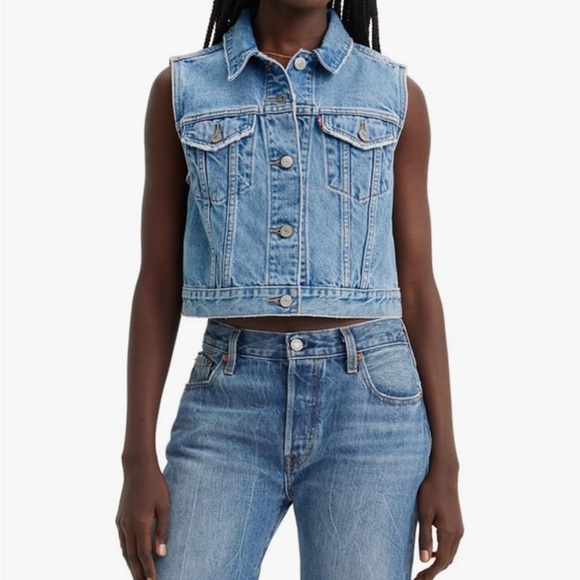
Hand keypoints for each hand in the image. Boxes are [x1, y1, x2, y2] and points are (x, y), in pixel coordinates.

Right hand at [115, 462, 169, 579]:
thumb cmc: (155, 485)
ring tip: (138, 575)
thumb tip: (161, 554)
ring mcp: (121, 522)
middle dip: (138, 573)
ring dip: (131, 565)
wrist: (137, 468)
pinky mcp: (119, 518)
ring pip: (125, 550)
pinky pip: (122, 541)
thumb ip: (163, 530)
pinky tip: (131, 556)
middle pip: (131, 556)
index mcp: (140, 524)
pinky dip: (126, 552)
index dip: (148, 570)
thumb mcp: (165, 506)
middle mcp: (127, 526)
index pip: (143, 554)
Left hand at [414, 466, 463, 578]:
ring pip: (451, 554)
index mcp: (449, 532)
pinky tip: (432, 552)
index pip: (441, 561)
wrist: (444, 474)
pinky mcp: (457, 524)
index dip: (430, 573)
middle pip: (447, 561)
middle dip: (434, 571)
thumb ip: (424, 537)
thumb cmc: (431, 491)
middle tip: (419, 578)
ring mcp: (459, 529)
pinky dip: (443, 553)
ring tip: (424, 569)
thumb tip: (424, 560)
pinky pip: (452, 545)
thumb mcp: (423, 513)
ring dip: (439, 563)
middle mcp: (457, 533)